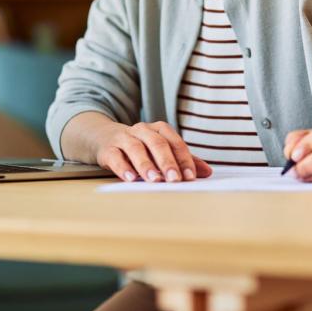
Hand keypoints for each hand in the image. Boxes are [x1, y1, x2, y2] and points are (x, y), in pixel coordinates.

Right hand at [95, 121, 212, 182]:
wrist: (104, 138)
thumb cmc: (140, 147)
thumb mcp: (161, 151)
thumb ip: (183, 160)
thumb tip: (207, 172)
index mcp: (159, 130)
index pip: (175, 142)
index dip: (183, 159)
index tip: (190, 177)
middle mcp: (142, 130)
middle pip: (157, 143)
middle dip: (167, 162)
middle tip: (174, 180)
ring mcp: (124, 138)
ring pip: (136, 148)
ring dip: (146, 165)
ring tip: (154, 180)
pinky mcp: (108, 149)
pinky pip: (115, 157)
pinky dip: (123, 168)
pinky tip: (130, 178)